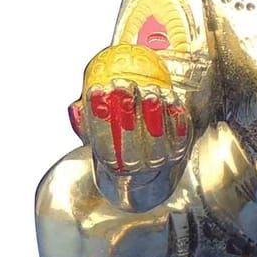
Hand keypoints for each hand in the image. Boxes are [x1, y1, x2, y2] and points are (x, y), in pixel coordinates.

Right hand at [69, 45, 191, 205]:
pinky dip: (175, 116)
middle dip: (125, 112)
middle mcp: (137, 169)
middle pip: (130, 142)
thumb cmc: (118, 147)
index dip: (99, 116)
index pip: (103, 143)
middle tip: (122, 83)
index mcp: (112, 168)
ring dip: (153, 113)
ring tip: (149, 89)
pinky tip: (170, 96)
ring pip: (158, 139)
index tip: (96, 88)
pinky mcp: (181, 153)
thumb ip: (88, 124)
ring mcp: (161, 163)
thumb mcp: (99, 139)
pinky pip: (180, 134)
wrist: (149, 173)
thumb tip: (75, 108)